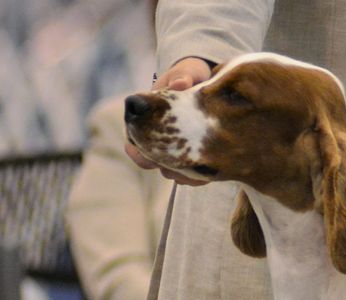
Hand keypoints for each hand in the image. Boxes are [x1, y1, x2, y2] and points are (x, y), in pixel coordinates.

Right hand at [125, 57, 212, 185]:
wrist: (206, 83)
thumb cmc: (188, 76)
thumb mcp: (184, 73)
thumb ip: (181, 77)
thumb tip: (181, 83)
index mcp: (148, 120)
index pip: (134, 142)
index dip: (138, 151)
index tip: (148, 153)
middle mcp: (159, 137)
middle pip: (152, 162)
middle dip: (163, 167)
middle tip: (176, 170)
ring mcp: (177, 148)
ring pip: (173, 172)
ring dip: (182, 174)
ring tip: (195, 174)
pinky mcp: (195, 156)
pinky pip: (193, 173)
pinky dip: (198, 176)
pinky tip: (209, 174)